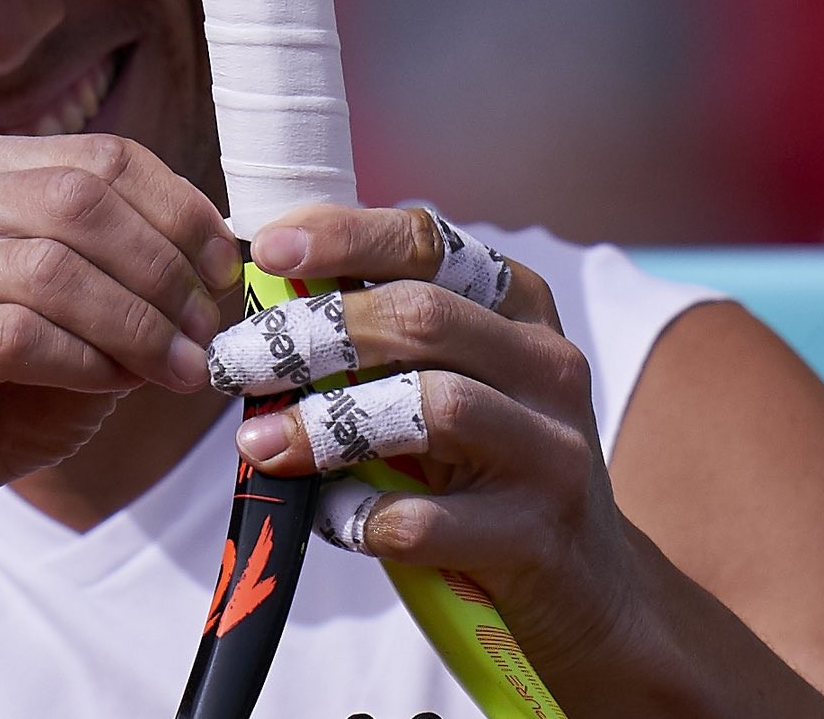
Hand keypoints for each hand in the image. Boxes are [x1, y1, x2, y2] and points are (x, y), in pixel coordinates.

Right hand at [0, 134, 238, 554]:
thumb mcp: (83, 315)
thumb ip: (135, 275)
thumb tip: (223, 263)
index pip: (101, 158)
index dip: (181, 212)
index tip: (227, 270)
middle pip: (78, 203)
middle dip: (163, 270)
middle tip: (208, 330)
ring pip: (49, 268)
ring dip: (135, 323)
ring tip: (178, 368)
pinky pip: (14, 336)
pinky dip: (84, 362)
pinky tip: (112, 385)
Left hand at [213, 204, 645, 675]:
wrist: (586, 585)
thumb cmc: (485, 465)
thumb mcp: (450, 380)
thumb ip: (380, 340)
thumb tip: (262, 304)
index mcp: (520, 307)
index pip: (430, 243)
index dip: (343, 237)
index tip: (266, 249)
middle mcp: (547, 364)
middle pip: (422, 317)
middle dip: (313, 333)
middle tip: (237, 361)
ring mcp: (551, 450)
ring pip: (431, 406)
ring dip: (327, 423)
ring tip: (258, 443)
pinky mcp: (536, 535)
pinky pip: (424, 519)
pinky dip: (358, 515)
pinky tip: (327, 516)